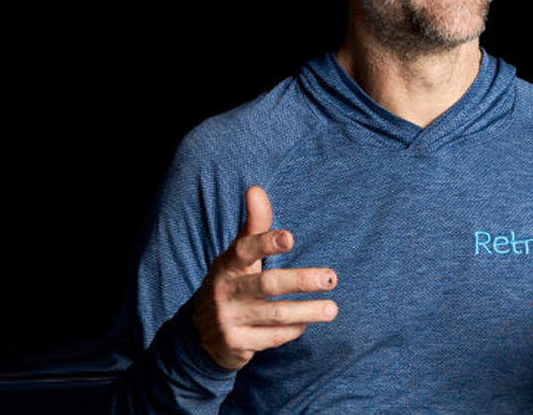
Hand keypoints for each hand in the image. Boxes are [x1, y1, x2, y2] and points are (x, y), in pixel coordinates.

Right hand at [190, 185, 338, 369]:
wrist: (199, 333)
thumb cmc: (231, 282)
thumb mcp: (237, 255)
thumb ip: (253, 224)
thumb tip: (255, 188)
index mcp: (226, 265)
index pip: (245, 250)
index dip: (266, 243)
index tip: (290, 237)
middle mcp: (225, 291)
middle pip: (267, 284)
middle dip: (301, 280)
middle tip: (331, 277)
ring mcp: (228, 319)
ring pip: (275, 314)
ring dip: (307, 311)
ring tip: (333, 308)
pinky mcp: (236, 344)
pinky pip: (273, 337)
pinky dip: (293, 329)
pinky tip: (306, 322)